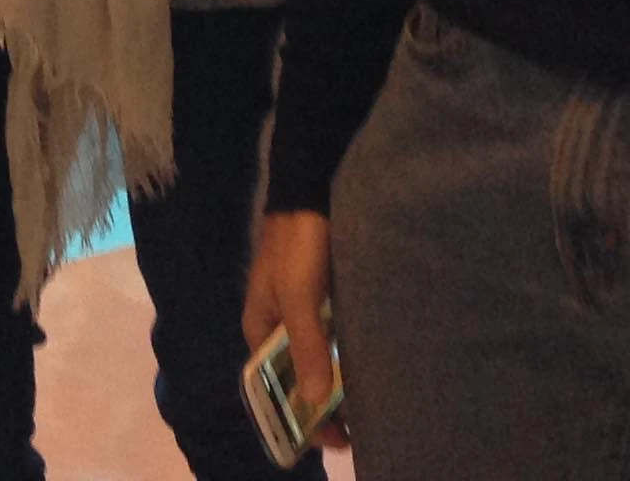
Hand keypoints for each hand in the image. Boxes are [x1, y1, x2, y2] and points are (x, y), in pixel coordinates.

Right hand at [242, 211, 348, 448]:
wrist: (313, 187)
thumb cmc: (297, 243)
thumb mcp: (299, 297)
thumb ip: (307, 347)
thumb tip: (317, 402)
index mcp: (259, 325)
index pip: (274, 386)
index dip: (300, 417)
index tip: (335, 440)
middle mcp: (278, 324)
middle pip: (297, 377)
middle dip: (323, 407)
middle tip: (359, 431)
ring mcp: (303, 310)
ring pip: (318, 359)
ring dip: (338, 384)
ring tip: (368, 408)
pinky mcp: (326, 298)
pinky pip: (335, 340)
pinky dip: (348, 359)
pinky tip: (370, 369)